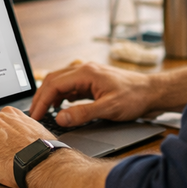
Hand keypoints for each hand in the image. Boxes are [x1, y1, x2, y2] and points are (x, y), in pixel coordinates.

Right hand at [29, 61, 158, 126]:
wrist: (152, 92)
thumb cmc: (134, 98)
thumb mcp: (108, 109)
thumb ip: (83, 113)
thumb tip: (60, 118)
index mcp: (86, 72)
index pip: (54, 84)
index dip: (41, 100)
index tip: (35, 115)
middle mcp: (85, 69)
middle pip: (54, 80)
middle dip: (41, 97)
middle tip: (34, 115)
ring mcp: (89, 75)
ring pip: (61, 82)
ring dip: (50, 95)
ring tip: (43, 112)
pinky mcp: (93, 82)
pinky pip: (70, 86)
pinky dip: (61, 95)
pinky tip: (60, 106)